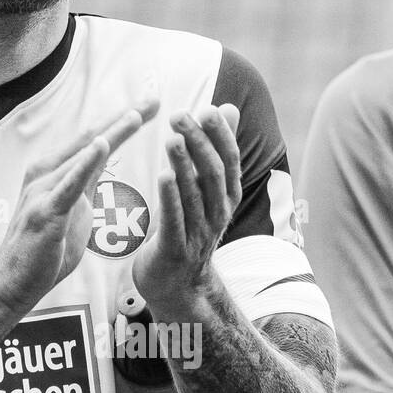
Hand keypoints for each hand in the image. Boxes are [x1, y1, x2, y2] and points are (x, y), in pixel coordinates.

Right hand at [0, 97, 158, 311]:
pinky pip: (69, 183)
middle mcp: (46, 173)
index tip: (151, 105)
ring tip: (136, 115)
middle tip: (154, 99)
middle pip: (91, 138)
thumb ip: (84, 185)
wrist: (13, 282)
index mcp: (55, 172)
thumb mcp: (72, 210)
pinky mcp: (45, 210)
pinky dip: (86, 161)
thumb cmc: (43, 250)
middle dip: (124, 118)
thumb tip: (100, 164)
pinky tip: (101, 144)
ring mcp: (43, 189)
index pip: (94, 140)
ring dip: (110, 132)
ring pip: (82, 154)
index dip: (123, 121)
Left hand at [132, 104, 241, 311]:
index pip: (228, 161)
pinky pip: (174, 221)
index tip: (208, 109)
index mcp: (225, 197)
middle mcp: (217, 214)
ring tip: (172, 139)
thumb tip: (229, 107)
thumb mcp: (208, 189)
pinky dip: (170, 198)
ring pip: (194, 196)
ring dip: (184, 166)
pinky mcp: (175, 249)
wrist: (179, 285)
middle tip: (181, 116)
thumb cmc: (190, 227)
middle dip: (198, 144)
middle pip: (212, 174)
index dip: (220, 136)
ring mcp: (198, 233)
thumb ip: (216, 149)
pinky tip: (163, 176)